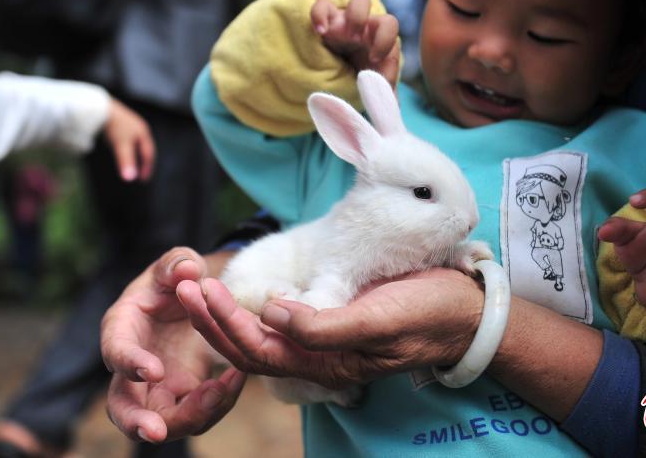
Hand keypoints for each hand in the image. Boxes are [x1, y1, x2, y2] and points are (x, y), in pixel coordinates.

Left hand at [102, 98, 155, 181]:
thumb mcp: (121, 146)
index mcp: (143, 133)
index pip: (148, 154)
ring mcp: (130, 123)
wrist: (99, 106)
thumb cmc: (113, 126)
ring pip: (136, 142)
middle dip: (143, 162)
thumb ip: (126, 162)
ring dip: (136, 154)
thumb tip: (130, 179)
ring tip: (132, 163)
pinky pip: (126, 137)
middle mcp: (139, 127)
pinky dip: (127, 147)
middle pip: (144, 148)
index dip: (146, 167)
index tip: (143, 180)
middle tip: (141, 174)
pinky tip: (120, 149)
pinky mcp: (120, 122)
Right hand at [102, 248, 244, 442]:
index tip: (152, 371)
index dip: (129, 363)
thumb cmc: (178, 278)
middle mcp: (132, 366)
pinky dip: (216, 403)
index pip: (115, 351)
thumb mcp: (177, 264)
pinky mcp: (182, 396)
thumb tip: (185, 269)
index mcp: (122, 328)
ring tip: (223, 389)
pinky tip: (236, 379)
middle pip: (123, 407)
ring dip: (191, 416)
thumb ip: (177, 263)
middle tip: (156, 432)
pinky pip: (195, 413)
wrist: (197, 297)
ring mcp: (157, 387)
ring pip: (163, 421)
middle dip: (136, 422)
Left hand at [176, 268, 483, 388]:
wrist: (462, 310)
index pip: (259, 350)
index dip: (226, 323)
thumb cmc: (425, 315)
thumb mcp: (378, 321)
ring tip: (198, 285)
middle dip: (212, 319)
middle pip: (249, 347)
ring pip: (261, 335)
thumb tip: (270, 312)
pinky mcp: (332, 317)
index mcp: (326, 362)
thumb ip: (324, 326)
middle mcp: (318, 355)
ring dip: (226, 313)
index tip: (203, 289)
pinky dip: (252, 307)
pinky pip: (281, 320)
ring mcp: (323, 339)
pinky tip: (239, 291)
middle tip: (183, 284)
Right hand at [311, 0, 400, 88]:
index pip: (398, 50)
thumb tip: (393, 108)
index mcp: (382, 46)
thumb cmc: (354, 67)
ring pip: (361, 2)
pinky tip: (319, 32)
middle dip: (384, 38)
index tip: (379, 73)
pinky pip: (323, 5)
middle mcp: (370, 32)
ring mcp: (348, 21)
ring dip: (358, 17)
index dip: (391, 59)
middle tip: (371, 56)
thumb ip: (380, 90)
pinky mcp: (326, 18)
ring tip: (348, 37)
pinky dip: (321, 15)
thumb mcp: (366, 80)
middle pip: (389, 21)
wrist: (331, 56)